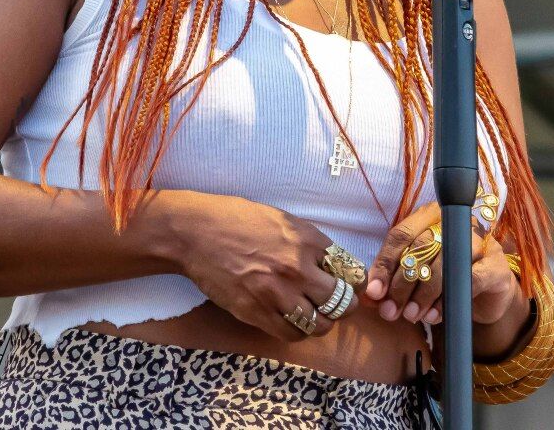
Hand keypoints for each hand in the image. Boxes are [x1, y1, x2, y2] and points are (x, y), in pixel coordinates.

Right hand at [176, 193, 347, 341]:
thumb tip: (333, 265)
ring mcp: (276, 293)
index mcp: (307, 240)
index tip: (354, 285)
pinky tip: (292, 320)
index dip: (357, 282)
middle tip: (338, 304)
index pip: (351, 271)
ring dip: (322, 322)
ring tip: (315, 315)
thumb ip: (310, 243)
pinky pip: (290, 334)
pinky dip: (297, 331)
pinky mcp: (256, 312)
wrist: (196, 234)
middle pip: (342, 303)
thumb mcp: (283, 220)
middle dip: (345, 306)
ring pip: (319, 325)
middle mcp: (296, 268)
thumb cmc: (238, 220)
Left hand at [362, 201, 518, 326]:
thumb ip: (393, 282)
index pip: (401, 235)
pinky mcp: (496, 264)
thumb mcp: (417, 277)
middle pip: (420, 249)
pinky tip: (434, 316)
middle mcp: (454, 222)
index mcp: (430, 216)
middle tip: (390, 311)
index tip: (374, 293)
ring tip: (410, 315)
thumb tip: (369, 297)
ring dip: (423, 295)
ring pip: (443, 264)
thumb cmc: (447, 279)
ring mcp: (479, 241)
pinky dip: (446, 301)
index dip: (384, 264)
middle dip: (401, 285)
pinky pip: (467, 280)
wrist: (490, 293)